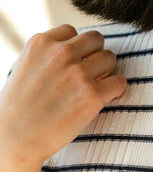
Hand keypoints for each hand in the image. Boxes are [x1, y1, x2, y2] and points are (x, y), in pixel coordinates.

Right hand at [0, 24, 126, 167]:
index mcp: (41, 43)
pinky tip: (104, 99)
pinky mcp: (92, 95)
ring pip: (110, 58)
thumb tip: (80, 53)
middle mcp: (61, 53)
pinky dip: (116, 90)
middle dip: (94, 56)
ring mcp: (78, 73)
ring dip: (107, 72)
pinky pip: (120, 82)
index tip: (70, 66)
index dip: (75, 49)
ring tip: (94, 88)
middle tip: (87, 76)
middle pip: (96, 40)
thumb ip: (48, 55)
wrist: (14, 140)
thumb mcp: (25, 67)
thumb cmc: (18, 108)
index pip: (72, 31)